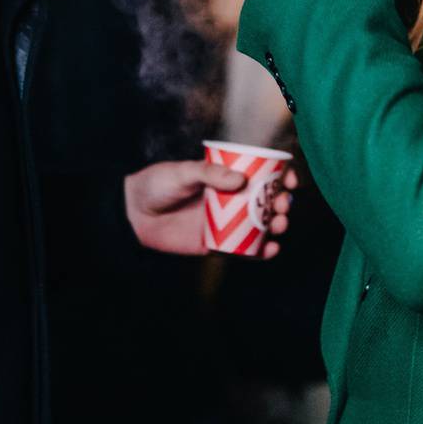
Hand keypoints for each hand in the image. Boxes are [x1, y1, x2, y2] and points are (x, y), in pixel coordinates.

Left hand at [125, 159, 296, 256]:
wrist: (132, 215)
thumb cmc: (157, 185)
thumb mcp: (183, 172)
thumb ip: (210, 174)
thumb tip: (241, 179)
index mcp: (226, 176)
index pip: (262, 173)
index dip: (282, 175)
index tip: (290, 178)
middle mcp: (230, 198)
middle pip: (267, 201)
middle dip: (283, 203)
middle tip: (282, 204)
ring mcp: (226, 222)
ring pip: (261, 225)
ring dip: (278, 225)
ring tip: (279, 224)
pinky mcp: (218, 243)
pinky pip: (246, 249)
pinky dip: (262, 251)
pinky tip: (270, 249)